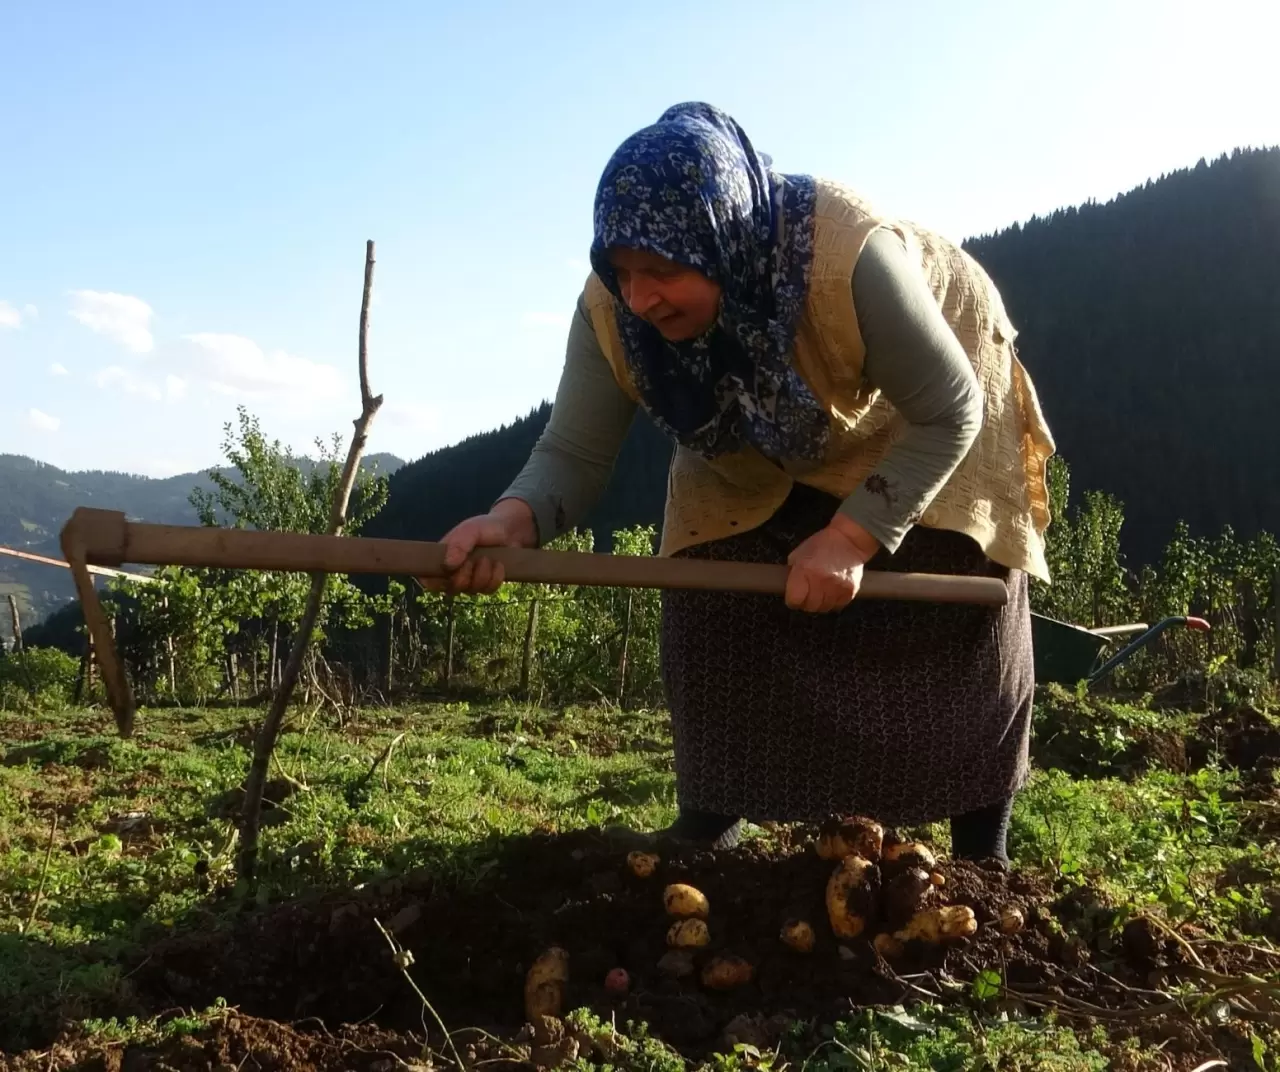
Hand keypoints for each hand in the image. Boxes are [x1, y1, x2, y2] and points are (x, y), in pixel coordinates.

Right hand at [418, 499, 536, 595]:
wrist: (509, 530)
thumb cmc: (485, 527)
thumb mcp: (470, 530)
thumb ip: (459, 544)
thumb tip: (447, 565)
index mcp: (443, 559)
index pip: (428, 580)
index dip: (434, 582)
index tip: (449, 571)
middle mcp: (455, 573)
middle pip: (452, 590)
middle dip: (465, 576)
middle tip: (473, 559)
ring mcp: (472, 581)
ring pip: (472, 591)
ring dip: (482, 574)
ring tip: (487, 558)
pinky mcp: (488, 585)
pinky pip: (489, 590)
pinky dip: (496, 577)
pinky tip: (498, 564)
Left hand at [784, 514, 880, 612]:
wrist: (849, 540)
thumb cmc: (822, 545)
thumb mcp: (799, 554)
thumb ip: (792, 573)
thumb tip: (788, 589)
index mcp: (805, 570)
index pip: (794, 600)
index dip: (792, 599)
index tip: (794, 596)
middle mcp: (821, 581)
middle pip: (809, 606)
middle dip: (806, 601)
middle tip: (807, 592)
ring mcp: (837, 588)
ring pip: (823, 608)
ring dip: (820, 602)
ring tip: (820, 590)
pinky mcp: (850, 591)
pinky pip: (837, 606)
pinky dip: (833, 601)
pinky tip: (832, 590)